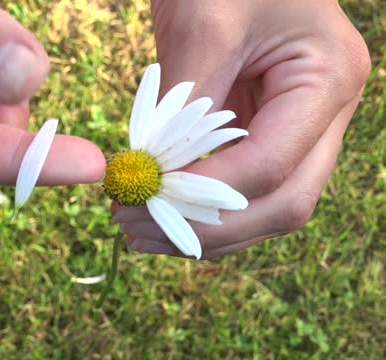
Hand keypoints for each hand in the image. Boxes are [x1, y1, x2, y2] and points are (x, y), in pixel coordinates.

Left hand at [113, 0, 370, 257]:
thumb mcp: (203, 25)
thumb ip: (186, 104)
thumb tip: (153, 175)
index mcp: (328, 78)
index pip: (271, 165)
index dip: (205, 193)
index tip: (142, 198)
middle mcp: (328, 113)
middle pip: (283, 203)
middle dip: (207, 227)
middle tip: (136, 228)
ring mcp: (303, 128)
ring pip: (266, 207)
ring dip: (203, 228)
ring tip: (137, 229)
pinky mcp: (271, 133)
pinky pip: (246, 189)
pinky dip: (203, 208)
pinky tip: (156, 212)